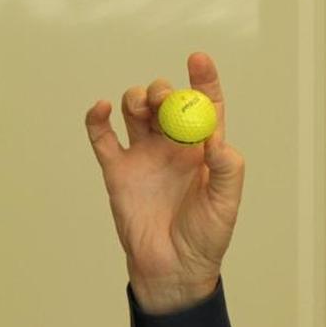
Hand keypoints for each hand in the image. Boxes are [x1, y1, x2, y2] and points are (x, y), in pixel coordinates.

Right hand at [85, 52, 244, 314]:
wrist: (173, 268)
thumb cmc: (206, 237)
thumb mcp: (226, 203)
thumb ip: (227, 169)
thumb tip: (219, 138)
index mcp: (206, 149)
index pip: (206, 105)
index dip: (203, 79)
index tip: (198, 58)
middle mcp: (175, 146)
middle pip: (167, 102)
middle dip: (164, 90)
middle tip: (164, 97)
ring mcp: (145, 156)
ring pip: (136, 111)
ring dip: (137, 99)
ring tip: (141, 110)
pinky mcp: (118, 170)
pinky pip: (102, 136)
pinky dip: (98, 118)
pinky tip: (103, 108)